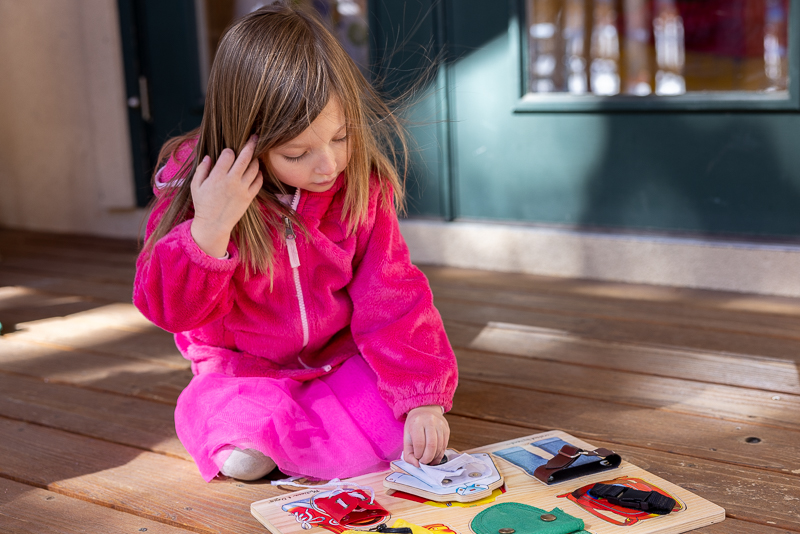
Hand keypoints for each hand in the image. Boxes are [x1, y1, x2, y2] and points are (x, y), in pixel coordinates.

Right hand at [190, 135, 262, 257]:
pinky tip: (255, 172)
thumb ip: (201, 169)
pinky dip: (259, 174)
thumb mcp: (195, 186)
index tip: (228, 152)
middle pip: (245, 158)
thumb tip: (208, 156)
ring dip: (255, 160)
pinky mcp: (250, 197)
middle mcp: (232, 181)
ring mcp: (242, 189)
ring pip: (254, 168)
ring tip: (253, 157)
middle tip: (254, 137)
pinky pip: (258, 181)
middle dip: (250, 144)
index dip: (229, 151)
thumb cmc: (203, 205)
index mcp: (217, 177)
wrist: (214, 225)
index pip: (228, 155)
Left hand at [402, 405, 449, 466]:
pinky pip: (444, 446)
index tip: (417, 458)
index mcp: (417, 422)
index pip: (419, 443)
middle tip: (423, 462)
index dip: (418, 455)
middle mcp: (430, 421)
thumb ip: (408, 453)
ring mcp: (440, 425)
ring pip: (439, 447)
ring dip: (433, 458)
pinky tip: (434, 457)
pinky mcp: (446, 429)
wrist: (425, 410)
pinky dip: (439, 455)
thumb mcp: (406, 437)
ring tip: (428, 460)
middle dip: (427, 458)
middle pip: (431, 446)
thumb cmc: (414, 426)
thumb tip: (417, 465)